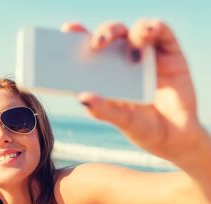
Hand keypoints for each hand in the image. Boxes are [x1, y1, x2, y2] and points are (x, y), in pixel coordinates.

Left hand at [69, 19, 202, 162]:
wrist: (174, 137)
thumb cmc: (141, 127)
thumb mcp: (121, 120)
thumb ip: (102, 110)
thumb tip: (82, 98)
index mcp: (104, 72)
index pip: (87, 49)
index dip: (77, 36)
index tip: (67, 30)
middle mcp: (123, 58)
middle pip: (110, 35)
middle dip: (102, 34)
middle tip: (96, 44)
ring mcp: (146, 54)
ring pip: (133, 30)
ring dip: (127, 32)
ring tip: (126, 48)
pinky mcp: (169, 52)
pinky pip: (162, 32)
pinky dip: (154, 27)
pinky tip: (150, 32)